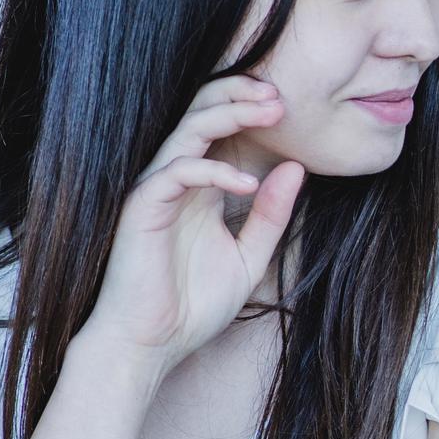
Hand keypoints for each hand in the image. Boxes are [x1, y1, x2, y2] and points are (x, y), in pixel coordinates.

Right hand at [83, 75, 305, 368]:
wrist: (152, 345)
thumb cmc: (193, 306)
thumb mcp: (249, 257)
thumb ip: (271, 215)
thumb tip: (296, 168)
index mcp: (201, 187)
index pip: (222, 127)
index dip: (251, 108)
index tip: (289, 107)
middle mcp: (177, 180)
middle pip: (202, 112)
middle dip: (241, 94)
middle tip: (280, 96)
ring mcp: (157, 189)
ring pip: (190, 129)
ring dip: (232, 114)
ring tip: (271, 111)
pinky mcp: (142, 206)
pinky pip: (178, 170)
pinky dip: (215, 170)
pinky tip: (248, 184)